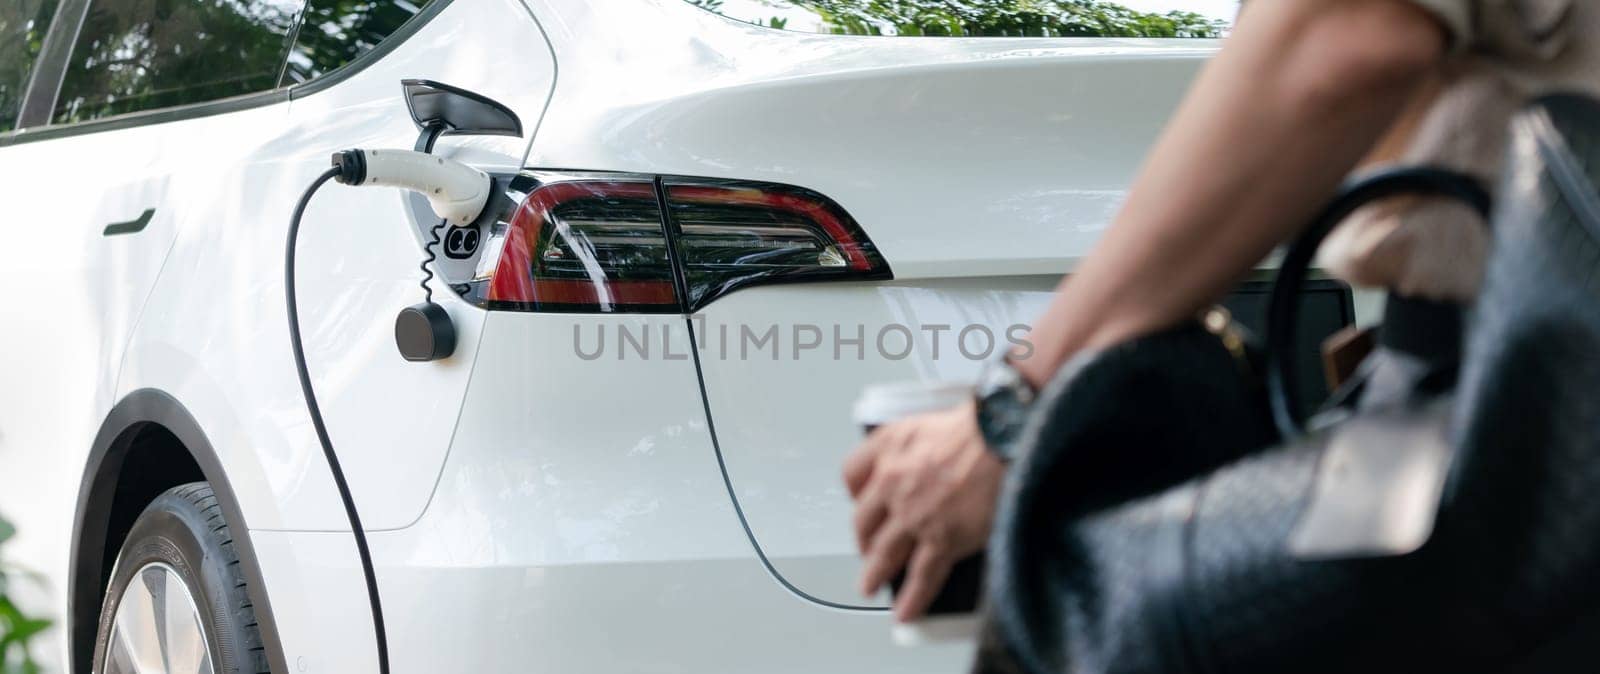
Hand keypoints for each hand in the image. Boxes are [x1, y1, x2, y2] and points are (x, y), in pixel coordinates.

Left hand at [842, 401, 1004, 621]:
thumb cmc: (980, 425)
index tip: (861, 503)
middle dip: (864, 540)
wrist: (1004, 435)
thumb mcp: (932, 421)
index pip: (852, 474)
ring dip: (875, 573)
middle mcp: (893, 482)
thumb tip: (920, 461)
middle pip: (863, 521)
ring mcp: (914, 515)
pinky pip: (921, 575)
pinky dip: (912, 598)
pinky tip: (906, 611)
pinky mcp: (941, 539)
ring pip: (884, 553)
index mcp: (889, 447)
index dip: (856, 493)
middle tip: (867, 550)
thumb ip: (915, 444)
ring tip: (870, 586)